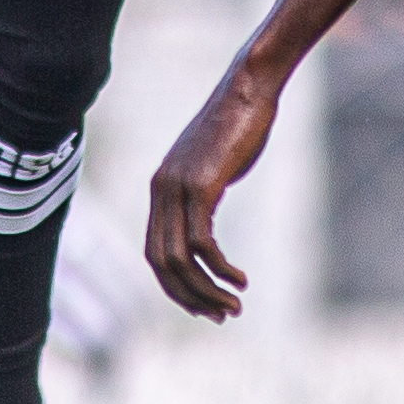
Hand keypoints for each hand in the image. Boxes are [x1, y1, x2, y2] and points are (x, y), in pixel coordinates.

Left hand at [144, 66, 284, 321]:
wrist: (248, 88)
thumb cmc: (238, 123)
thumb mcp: (213, 164)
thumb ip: (204, 192)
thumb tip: (207, 217)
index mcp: (161, 188)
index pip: (154, 253)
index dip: (175, 286)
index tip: (203, 305)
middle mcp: (161, 190)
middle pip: (161, 263)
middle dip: (189, 297)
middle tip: (221, 316)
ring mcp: (178, 188)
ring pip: (180, 259)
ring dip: (206, 290)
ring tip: (233, 306)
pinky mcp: (200, 185)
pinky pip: (201, 242)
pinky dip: (218, 268)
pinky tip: (239, 279)